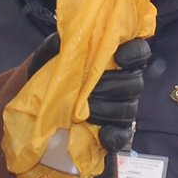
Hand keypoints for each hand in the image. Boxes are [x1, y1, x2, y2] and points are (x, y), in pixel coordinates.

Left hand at [26, 32, 151, 151]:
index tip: (119, 57)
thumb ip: (66, 42)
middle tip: (86, 90)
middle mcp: (126, 80)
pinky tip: (103, 136)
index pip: (139, 52)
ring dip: (105, 110)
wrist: (38, 91)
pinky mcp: (115, 129)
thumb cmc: (53, 64)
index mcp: (117, 57)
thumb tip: (73, 40)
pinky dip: (114, 137)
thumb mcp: (55, 48)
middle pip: (133, 84)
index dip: (134, 54)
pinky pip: (123, 135)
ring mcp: (122, 106)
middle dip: (110, 87)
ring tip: (81, 113)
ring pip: (128, 109)